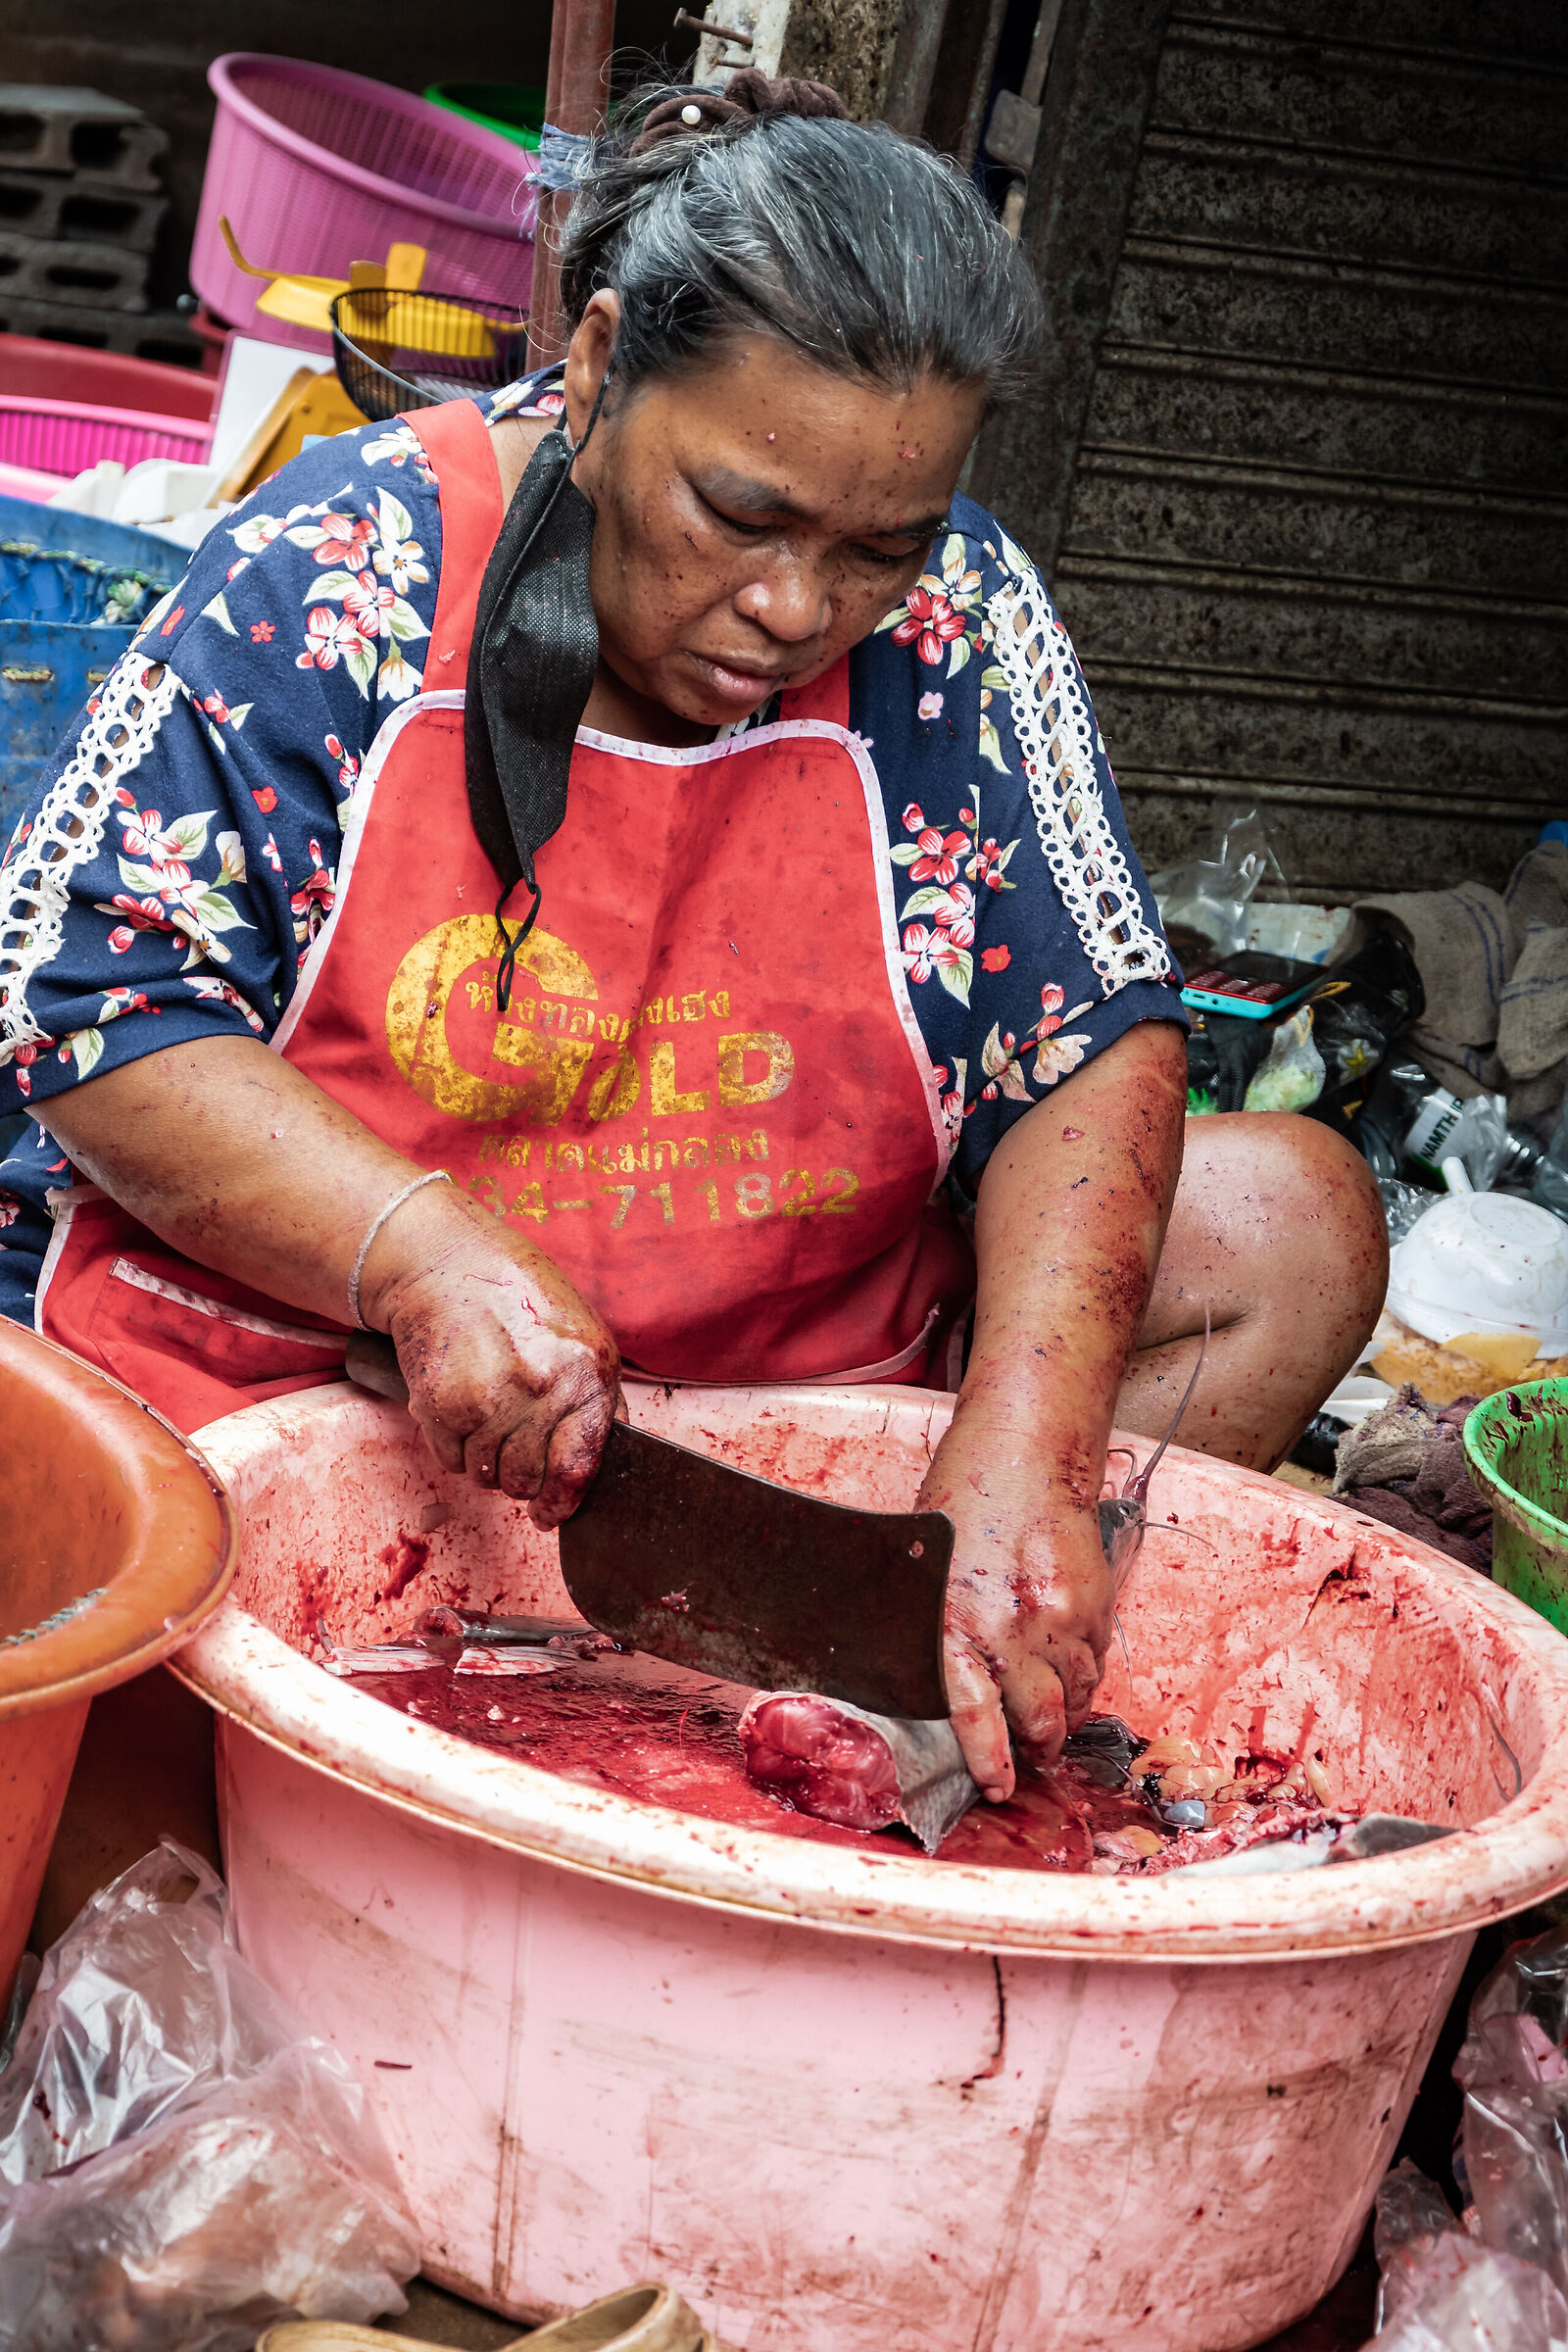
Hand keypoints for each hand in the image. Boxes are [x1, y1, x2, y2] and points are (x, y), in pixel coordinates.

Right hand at [359, 1189, 618, 1528]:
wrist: (448, 1265)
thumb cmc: (520, 1300)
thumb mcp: (582, 1339)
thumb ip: (599, 1402)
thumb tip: (607, 1463)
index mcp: (584, 1373)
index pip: (578, 1467)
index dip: (562, 1502)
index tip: (550, 1515)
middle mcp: (539, 1388)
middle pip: (526, 1480)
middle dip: (520, 1477)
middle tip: (512, 1445)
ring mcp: (488, 1398)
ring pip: (486, 1475)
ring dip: (485, 1459)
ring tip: (486, 1413)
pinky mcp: (441, 1404)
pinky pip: (451, 1459)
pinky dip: (453, 1445)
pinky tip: (461, 1406)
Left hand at [918, 1404, 1113, 1800]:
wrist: (1027, 1452)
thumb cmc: (962, 1502)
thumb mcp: (925, 1572)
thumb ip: (941, 1633)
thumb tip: (948, 1687)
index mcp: (955, 1621)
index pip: (974, 1714)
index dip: (989, 1761)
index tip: (997, 1785)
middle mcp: (1011, 1628)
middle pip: (1039, 1718)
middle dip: (1037, 1745)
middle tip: (1031, 1754)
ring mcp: (1060, 1618)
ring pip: (1074, 1696)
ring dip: (1063, 1712)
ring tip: (1050, 1714)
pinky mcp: (1095, 1604)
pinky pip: (1095, 1662)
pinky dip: (1083, 1674)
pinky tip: (1067, 1664)